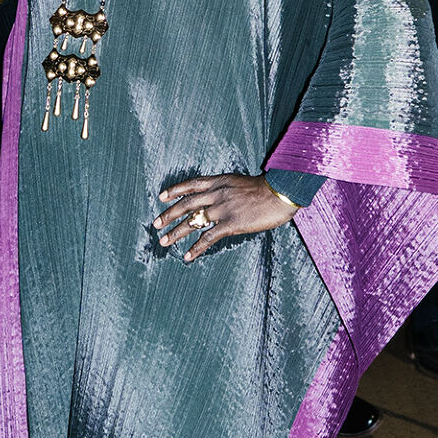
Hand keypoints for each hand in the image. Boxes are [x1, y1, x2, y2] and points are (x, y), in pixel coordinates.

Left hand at [153, 173, 296, 263]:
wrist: (282, 192)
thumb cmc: (268, 189)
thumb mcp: (242, 182)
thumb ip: (228, 189)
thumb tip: (220, 199)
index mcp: (220, 182)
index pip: (191, 185)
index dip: (175, 191)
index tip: (161, 196)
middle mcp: (217, 194)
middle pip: (186, 205)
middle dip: (169, 215)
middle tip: (155, 224)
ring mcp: (223, 209)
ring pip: (192, 222)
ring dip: (176, 233)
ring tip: (164, 241)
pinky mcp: (231, 224)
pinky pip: (208, 238)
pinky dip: (196, 248)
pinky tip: (187, 256)